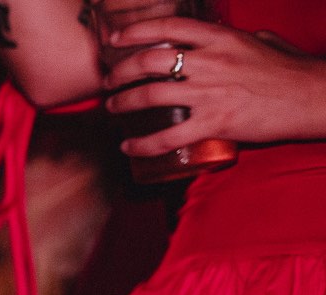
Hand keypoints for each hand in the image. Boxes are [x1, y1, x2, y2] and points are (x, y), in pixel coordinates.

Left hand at [103, 18, 325, 156]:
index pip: (169, 26)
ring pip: (150, 96)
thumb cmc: (288, 70)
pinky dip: (141, 144)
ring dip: (122, 103)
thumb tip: (216, 42)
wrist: (310, 97)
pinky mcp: (214, 124)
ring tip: (112, 108)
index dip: (136, 31)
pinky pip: (167, 137)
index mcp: (221, 38)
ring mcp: (210, 93)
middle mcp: (210, 62)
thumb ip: (234, 41)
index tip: (116, 38)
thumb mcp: (260, 42)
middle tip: (109, 81)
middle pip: (149, 61)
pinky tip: (127, 147)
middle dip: (120, 71)